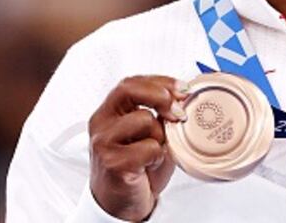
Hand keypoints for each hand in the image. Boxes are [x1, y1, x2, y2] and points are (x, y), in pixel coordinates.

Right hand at [88, 76, 188, 221]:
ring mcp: (103, 142)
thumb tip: (184, 97)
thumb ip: (159, 114)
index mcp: (109, 111)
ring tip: (153, 152)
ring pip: (144, 119)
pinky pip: (148, 147)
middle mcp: (101, 122)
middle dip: (160, 96)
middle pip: (130, 90)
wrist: (121, 203)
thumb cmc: (136, 166)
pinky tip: (148, 166)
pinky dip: (156, 156)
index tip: (183, 89)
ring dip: (159, 136)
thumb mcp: (148, 133)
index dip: (160, 81)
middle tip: (179, 112)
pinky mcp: (112, 162)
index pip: (131, 83)